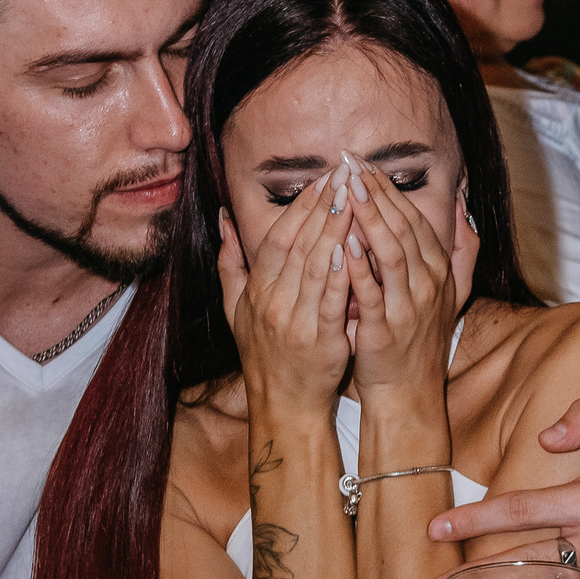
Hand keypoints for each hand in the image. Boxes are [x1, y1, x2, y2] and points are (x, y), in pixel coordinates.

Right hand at [219, 180, 353, 417]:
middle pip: (298, 244)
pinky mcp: (320, 340)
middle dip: (322, 205)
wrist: (284, 404)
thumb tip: (223, 218)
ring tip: (354, 198)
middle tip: (344, 174)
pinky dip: (342, 272)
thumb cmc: (265, 355)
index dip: (300, 206)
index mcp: (257, 290)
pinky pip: (331, 300)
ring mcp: (295, 320)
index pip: (278, 237)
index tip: (323, 178)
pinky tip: (356, 246)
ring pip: (315, 266)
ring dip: (335, 229)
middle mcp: (273, 301)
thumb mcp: (235, 309)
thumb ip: (230, 263)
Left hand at [335, 151, 457, 399]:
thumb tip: (464, 208)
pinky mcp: (386, 329)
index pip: (415, 220)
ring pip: (391, 253)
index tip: (365, 164)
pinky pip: (373, 292)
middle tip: (352, 164)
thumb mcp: (452, 292)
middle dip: (377, 193)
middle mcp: (429, 285)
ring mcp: (410, 307)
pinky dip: (360, 266)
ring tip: (349, 192)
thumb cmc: (420, 340)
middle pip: (404, 228)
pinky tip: (344, 243)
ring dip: (370, 220)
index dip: (390, 190)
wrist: (409, 392)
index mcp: (439, 271)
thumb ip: (460, 250)